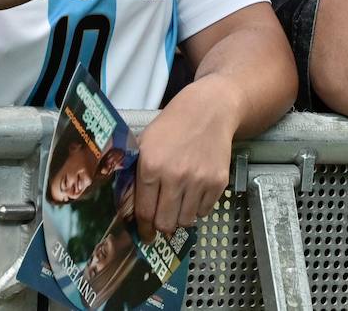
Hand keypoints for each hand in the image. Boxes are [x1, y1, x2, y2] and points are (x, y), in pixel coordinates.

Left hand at [134, 79, 236, 240]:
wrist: (209, 111)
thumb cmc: (172, 126)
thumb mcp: (145, 143)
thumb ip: (136, 173)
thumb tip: (129, 207)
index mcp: (150, 166)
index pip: (144, 211)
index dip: (143, 228)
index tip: (145, 235)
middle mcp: (174, 176)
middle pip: (165, 222)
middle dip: (161, 227)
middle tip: (162, 224)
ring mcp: (198, 180)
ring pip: (186, 220)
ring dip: (180, 218)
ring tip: (179, 206)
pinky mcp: (218, 182)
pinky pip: (205, 211)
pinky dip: (198, 208)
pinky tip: (195, 193)